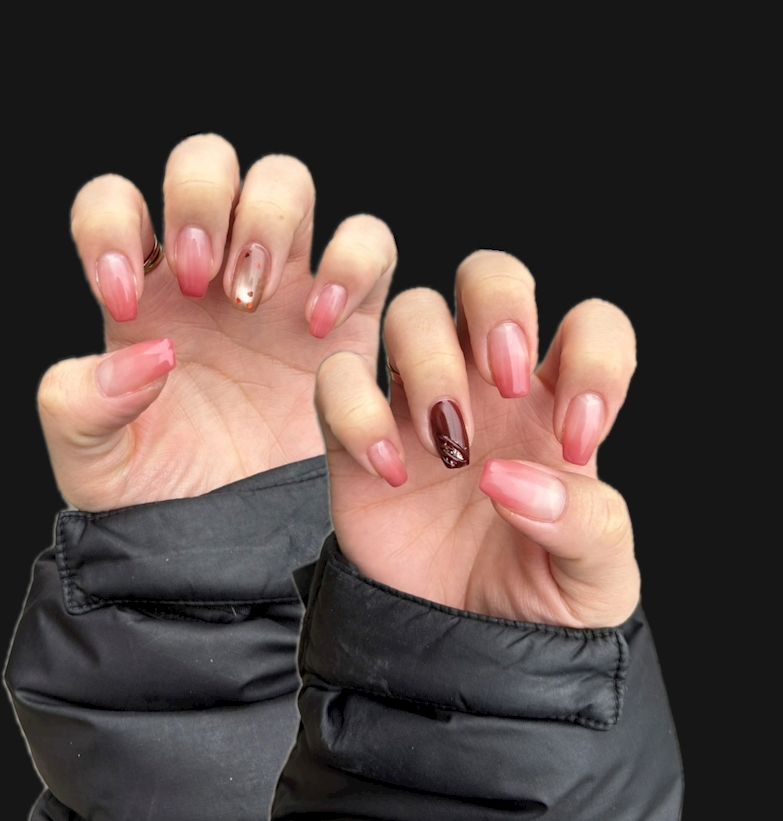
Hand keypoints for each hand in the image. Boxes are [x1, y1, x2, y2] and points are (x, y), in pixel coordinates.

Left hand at [38, 133, 395, 511]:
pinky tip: (318, 321)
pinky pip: (369, 244)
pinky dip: (352, 261)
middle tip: (200, 279)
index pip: (115, 201)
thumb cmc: (165, 499)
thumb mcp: (96, 464)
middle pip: (209, 160)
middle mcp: (212, 275)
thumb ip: (81, 403)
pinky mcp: (347, 316)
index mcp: (143, 294)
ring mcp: (283, 287)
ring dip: (269, 217)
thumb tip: (144, 351)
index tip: (124, 298)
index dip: (111, 225)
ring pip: (287, 181)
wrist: (241, 543)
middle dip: (202, 199)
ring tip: (256, 298)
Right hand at [316, 250, 639, 627]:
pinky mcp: (355, 437)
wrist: (456, 657)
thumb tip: (515, 479)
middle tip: (509, 381)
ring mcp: (418, 406)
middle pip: (488, 276)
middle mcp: (488, 391)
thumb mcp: (596, 579)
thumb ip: (587, 523)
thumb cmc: (534, 608)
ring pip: (412, 312)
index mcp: (558, 409)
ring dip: (430, 360)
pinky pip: (336, 381)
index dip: (595, 356)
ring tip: (450, 445)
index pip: (590, 326)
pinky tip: (388, 473)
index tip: (580, 434)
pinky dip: (356, 412)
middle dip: (500, 303)